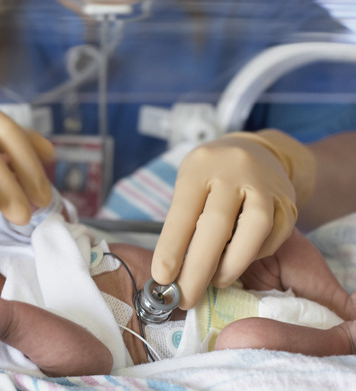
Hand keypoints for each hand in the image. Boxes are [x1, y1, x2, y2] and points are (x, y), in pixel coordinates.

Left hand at [152, 130, 315, 308]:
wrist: (255, 151)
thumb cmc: (210, 176)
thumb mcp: (189, 185)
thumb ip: (184, 220)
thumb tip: (173, 272)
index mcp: (200, 167)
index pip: (182, 211)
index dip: (171, 247)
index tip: (162, 277)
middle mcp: (233, 171)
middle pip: (217, 224)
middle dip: (199, 268)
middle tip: (186, 298)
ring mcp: (264, 184)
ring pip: (254, 229)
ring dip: (232, 264)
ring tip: (215, 283)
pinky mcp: (287, 200)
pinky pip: (275, 234)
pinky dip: (254, 255)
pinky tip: (238, 261)